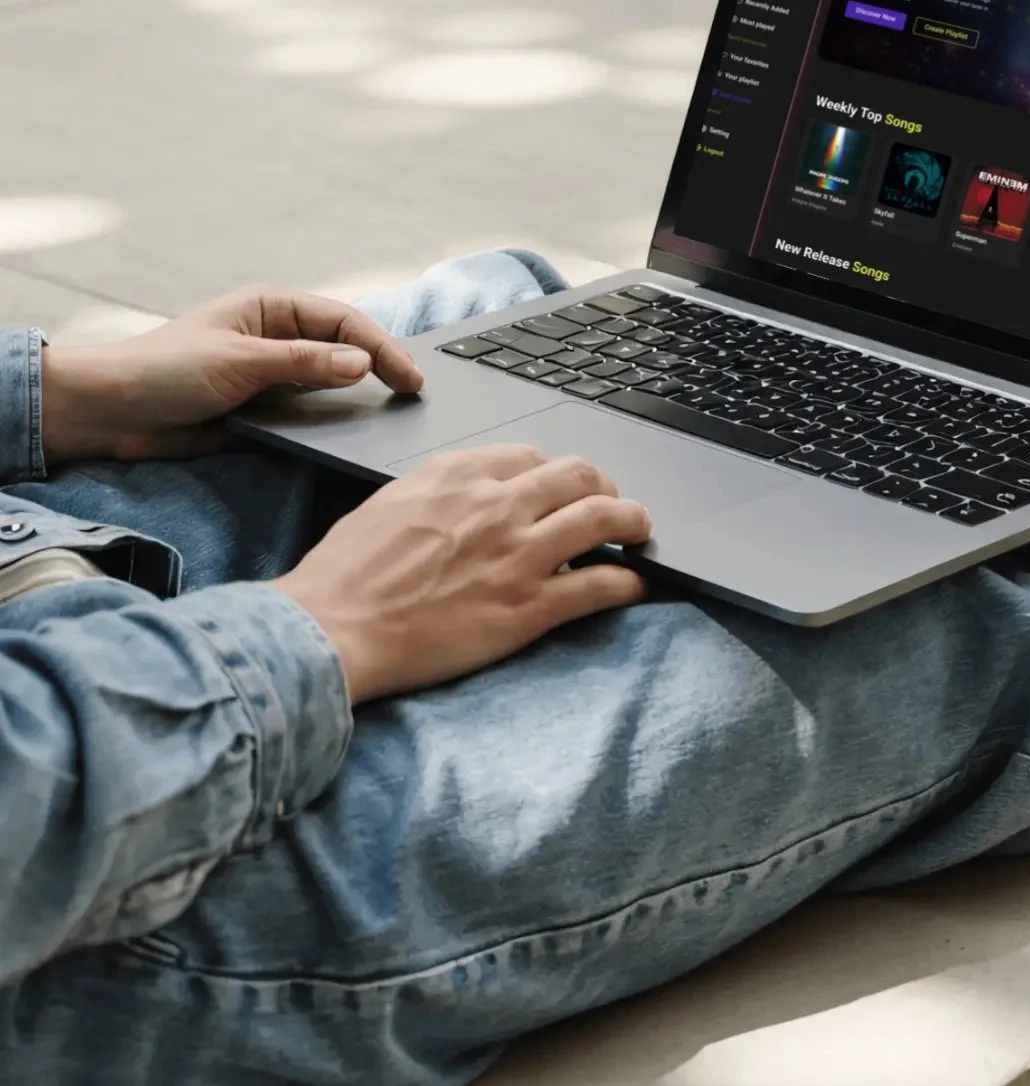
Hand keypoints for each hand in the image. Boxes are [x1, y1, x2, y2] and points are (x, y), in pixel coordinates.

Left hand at [41, 286, 425, 464]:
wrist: (111, 414)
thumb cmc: (163, 370)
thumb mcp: (240, 361)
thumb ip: (303, 362)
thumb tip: (361, 362)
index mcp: (272, 308)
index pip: (343, 322)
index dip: (380, 347)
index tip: (407, 378)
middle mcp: (277, 338)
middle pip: (344, 350)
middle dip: (379, 368)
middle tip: (413, 396)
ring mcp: (271, 375)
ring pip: (330, 384)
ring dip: (358, 398)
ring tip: (393, 415)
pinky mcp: (262, 411)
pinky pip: (308, 415)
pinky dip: (332, 423)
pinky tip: (351, 433)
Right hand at [274, 446, 650, 701]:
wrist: (333, 628)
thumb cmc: (345, 574)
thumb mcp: (389, 503)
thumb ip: (438, 490)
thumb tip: (467, 494)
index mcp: (460, 474)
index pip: (532, 456)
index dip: (554, 474)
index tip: (559, 488)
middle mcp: (497, 505)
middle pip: (579, 475)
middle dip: (604, 486)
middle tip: (611, 503)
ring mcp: (518, 555)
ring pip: (604, 518)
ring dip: (633, 521)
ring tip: (640, 530)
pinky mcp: (528, 607)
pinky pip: (599, 585)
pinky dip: (627, 582)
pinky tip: (635, 585)